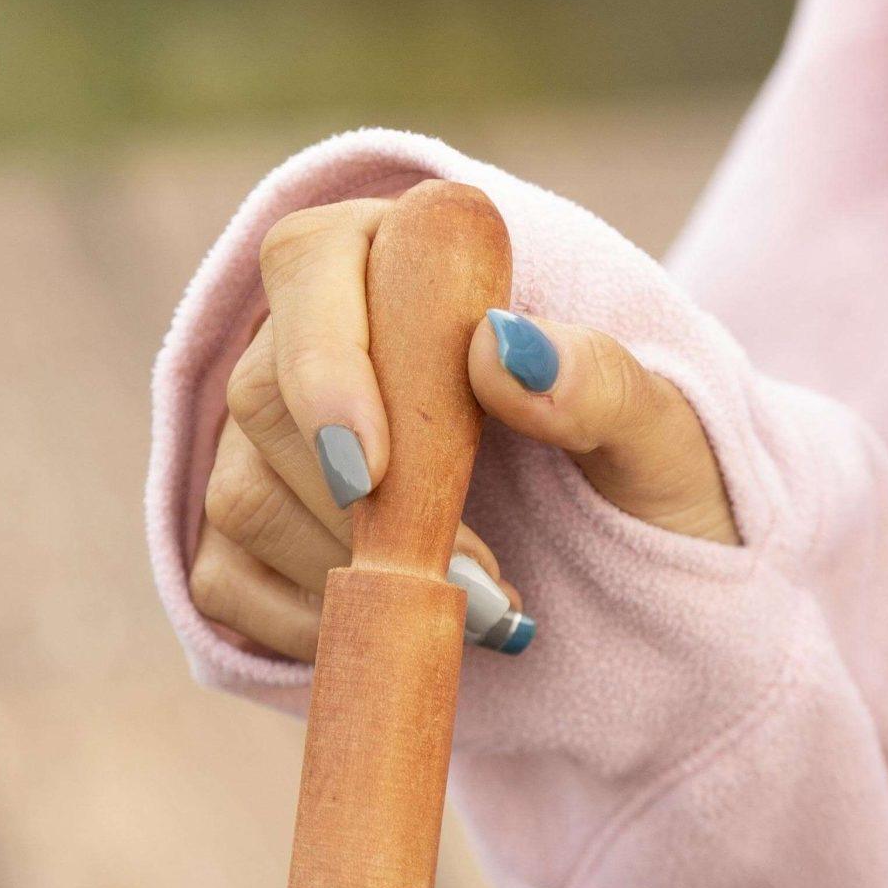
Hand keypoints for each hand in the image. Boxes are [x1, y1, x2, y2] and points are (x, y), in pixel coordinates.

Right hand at [191, 197, 739, 661]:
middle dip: (359, 506)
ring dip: (346, 571)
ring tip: (476, 607)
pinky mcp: (249, 533)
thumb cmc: (650, 475)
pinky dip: (302, 625)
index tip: (375, 471)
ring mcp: (270, 437)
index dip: (325, 364)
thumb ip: (600, 380)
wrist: (644, 565)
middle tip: (480, 578)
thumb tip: (503, 349)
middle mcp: (315, 333)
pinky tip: (396, 630)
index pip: (311, 267)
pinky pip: (226, 577)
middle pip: (264, 396)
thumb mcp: (662, 433)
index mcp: (403, 257)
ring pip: (241, 492)